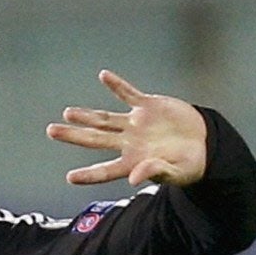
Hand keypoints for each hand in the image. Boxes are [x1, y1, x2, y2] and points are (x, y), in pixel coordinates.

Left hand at [46, 70, 209, 188]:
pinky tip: (104, 76)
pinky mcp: (148, 106)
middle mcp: (129, 143)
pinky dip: (117, 85)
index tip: (70, 178)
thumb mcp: (175, 172)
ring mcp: (136, 124)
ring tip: (68, 113)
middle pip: (96, 139)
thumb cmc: (188, 163)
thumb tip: (132, 178)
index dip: (89, 174)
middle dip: (73, 135)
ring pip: (105, 118)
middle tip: (51, 131)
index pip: (106, 170)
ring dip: (86, 115)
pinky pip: (129, 94)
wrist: (205, 142)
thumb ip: (154, 172)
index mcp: (133, 162)